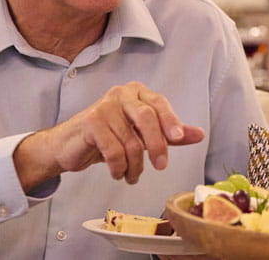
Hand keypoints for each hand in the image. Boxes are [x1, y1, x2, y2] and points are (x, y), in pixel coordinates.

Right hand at [12, 82, 204, 190]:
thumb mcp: (142, 135)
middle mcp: (121, 94)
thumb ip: (171, 134)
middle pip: (147, 117)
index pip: (159, 104)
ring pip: (130, 140)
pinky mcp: (90, 123)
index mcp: (137, 92)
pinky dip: (119, 167)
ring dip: (135, 165)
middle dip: (157, 145)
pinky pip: (113, 150)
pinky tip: (118, 173)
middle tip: (162, 166)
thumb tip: (199, 134)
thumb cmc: (109, 137)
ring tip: (133, 176)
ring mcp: (104, 107)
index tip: (179, 138)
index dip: (171, 120)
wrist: (69, 146)